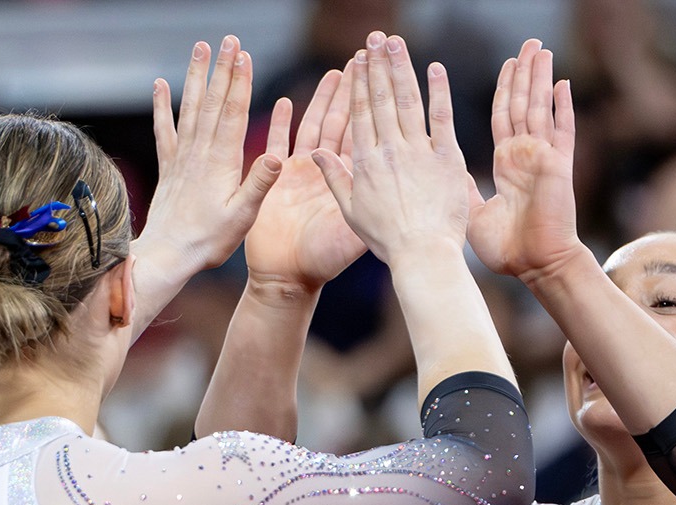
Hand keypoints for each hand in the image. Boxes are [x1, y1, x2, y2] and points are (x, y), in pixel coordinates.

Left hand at [134, 37, 282, 281]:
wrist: (168, 255)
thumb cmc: (210, 241)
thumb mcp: (243, 217)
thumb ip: (259, 184)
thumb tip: (276, 154)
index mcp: (221, 161)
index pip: (232, 112)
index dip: (239, 82)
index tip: (244, 55)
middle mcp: (199, 152)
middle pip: (212, 102)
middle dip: (222, 69)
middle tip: (228, 39)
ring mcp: (181, 157)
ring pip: (189, 108)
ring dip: (195, 76)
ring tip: (199, 48)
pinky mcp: (168, 166)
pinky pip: (164, 129)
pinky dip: (161, 106)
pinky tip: (159, 85)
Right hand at [244, 61, 366, 291]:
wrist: (290, 280)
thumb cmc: (323, 261)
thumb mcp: (354, 228)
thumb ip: (369, 198)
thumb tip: (399, 178)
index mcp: (354, 176)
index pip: (370, 126)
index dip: (377, 96)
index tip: (388, 71)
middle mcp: (329, 170)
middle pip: (347, 117)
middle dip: (359, 84)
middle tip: (371, 53)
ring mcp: (301, 172)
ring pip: (316, 124)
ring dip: (326, 97)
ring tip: (338, 71)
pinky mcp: (275, 180)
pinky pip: (276, 145)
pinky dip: (280, 125)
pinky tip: (285, 103)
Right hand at [311, 33, 474, 266]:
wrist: (422, 256)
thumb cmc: (386, 241)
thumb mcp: (351, 212)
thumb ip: (335, 178)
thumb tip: (315, 152)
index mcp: (365, 162)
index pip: (360, 112)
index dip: (359, 81)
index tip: (359, 58)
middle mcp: (390, 150)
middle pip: (381, 98)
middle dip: (378, 65)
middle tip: (377, 38)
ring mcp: (419, 152)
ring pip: (408, 100)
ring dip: (401, 68)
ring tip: (396, 43)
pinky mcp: (446, 159)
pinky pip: (441, 119)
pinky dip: (439, 92)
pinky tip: (435, 69)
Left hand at [468, 40, 583, 282]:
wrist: (535, 267)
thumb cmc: (507, 249)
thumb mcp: (474, 212)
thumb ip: (464, 186)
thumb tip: (445, 171)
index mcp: (507, 163)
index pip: (503, 116)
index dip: (504, 89)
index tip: (508, 64)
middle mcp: (525, 155)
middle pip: (522, 103)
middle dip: (524, 72)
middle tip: (528, 42)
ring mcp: (543, 158)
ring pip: (540, 108)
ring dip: (540, 78)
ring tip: (540, 49)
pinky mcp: (558, 166)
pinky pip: (562, 131)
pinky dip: (563, 107)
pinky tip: (563, 83)